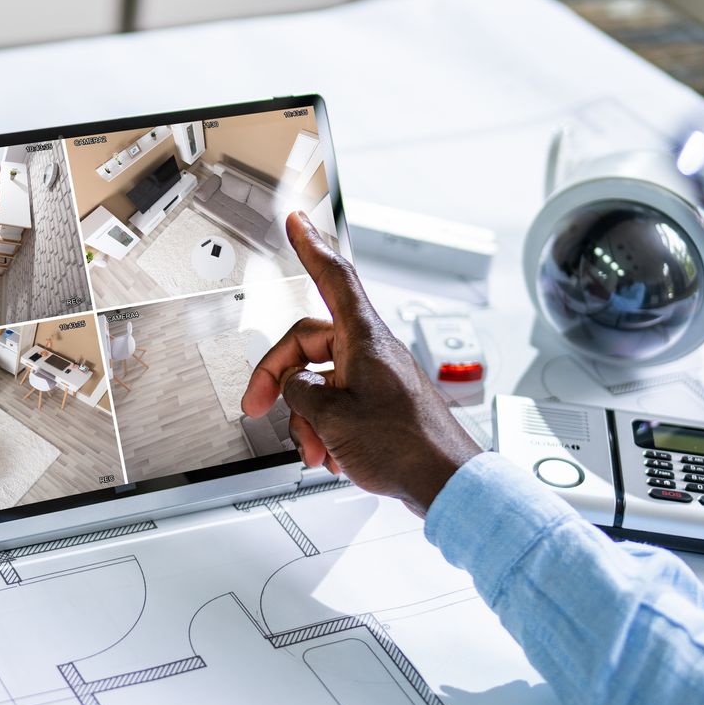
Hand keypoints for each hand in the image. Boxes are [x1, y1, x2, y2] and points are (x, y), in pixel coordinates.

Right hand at [242, 213, 482, 512]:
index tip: (298, 222)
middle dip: (280, 380)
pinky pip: (340, 403)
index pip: (333, 277)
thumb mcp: (331, 416)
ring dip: (306, 418)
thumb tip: (294, 383)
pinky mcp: (382, 403)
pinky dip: (327, 428)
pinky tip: (332, 454)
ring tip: (314, 447)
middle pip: (307, 345)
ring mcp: (377, 377)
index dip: (311, 247)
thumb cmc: (406, 446)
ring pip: (320, 381)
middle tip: (259, 405)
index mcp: (363, 338)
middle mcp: (371, 351)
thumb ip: (300, 390)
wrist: (445, 482)